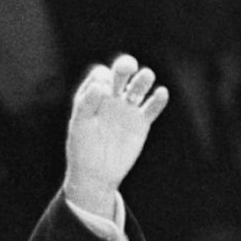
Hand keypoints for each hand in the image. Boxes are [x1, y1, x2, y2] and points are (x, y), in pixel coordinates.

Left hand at [63, 54, 167, 218]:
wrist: (96, 174)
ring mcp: (127, 109)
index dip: (102, 77)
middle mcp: (111, 98)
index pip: (100, 76)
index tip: (102, 90)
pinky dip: (158, 100)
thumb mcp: (79, 126)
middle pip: (121, 75)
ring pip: (139, 87)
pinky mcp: (141, 122)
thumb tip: (100, 85)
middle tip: (128, 66)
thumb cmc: (82, 149)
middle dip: (125, 67)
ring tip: (145, 77)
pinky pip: (152, 107)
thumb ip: (86, 104)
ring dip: (143, 79)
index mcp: (93, 95)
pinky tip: (160, 93)